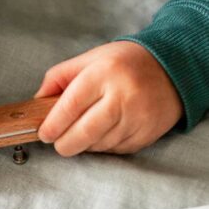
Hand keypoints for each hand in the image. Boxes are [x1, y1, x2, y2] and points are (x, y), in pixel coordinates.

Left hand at [35, 41, 182, 155]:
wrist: (172, 67)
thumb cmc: (123, 63)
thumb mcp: (89, 59)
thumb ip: (59, 77)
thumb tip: (37, 101)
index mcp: (103, 73)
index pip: (70, 106)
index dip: (53, 125)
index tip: (44, 133)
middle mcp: (122, 96)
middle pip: (84, 133)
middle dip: (64, 144)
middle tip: (57, 142)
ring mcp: (138, 117)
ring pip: (98, 145)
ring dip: (83, 144)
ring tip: (81, 133)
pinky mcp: (147, 133)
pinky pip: (115, 149)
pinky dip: (102, 146)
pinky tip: (101, 134)